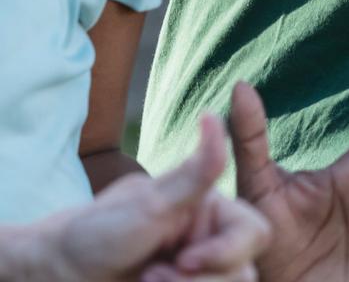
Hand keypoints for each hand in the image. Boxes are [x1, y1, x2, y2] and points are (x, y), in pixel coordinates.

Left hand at [36, 113, 268, 281]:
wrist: (58, 275)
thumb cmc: (98, 233)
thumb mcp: (149, 204)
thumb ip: (194, 170)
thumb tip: (212, 116)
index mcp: (214, 215)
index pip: (255, 233)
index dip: (227, 251)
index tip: (184, 259)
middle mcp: (211, 246)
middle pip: (243, 274)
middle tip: (151, 277)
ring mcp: (197, 277)